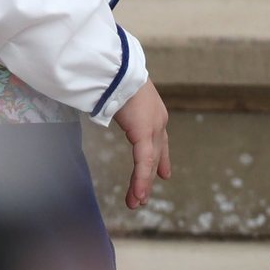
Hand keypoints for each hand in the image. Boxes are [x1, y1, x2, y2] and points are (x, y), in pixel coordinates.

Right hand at [112, 79, 170, 209]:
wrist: (117, 66)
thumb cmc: (113, 72)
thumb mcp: (119, 92)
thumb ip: (117, 102)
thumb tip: (105, 101)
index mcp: (153, 110)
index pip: (159, 140)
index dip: (161, 158)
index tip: (164, 174)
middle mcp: (158, 120)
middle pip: (155, 155)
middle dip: (149, 177)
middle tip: (143, 196)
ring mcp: (154, 127)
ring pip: (149, 162)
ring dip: (142, 185)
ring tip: (136, 203)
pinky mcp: (145, 133)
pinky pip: (143, 162)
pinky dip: (140, 180)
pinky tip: (137, 196)